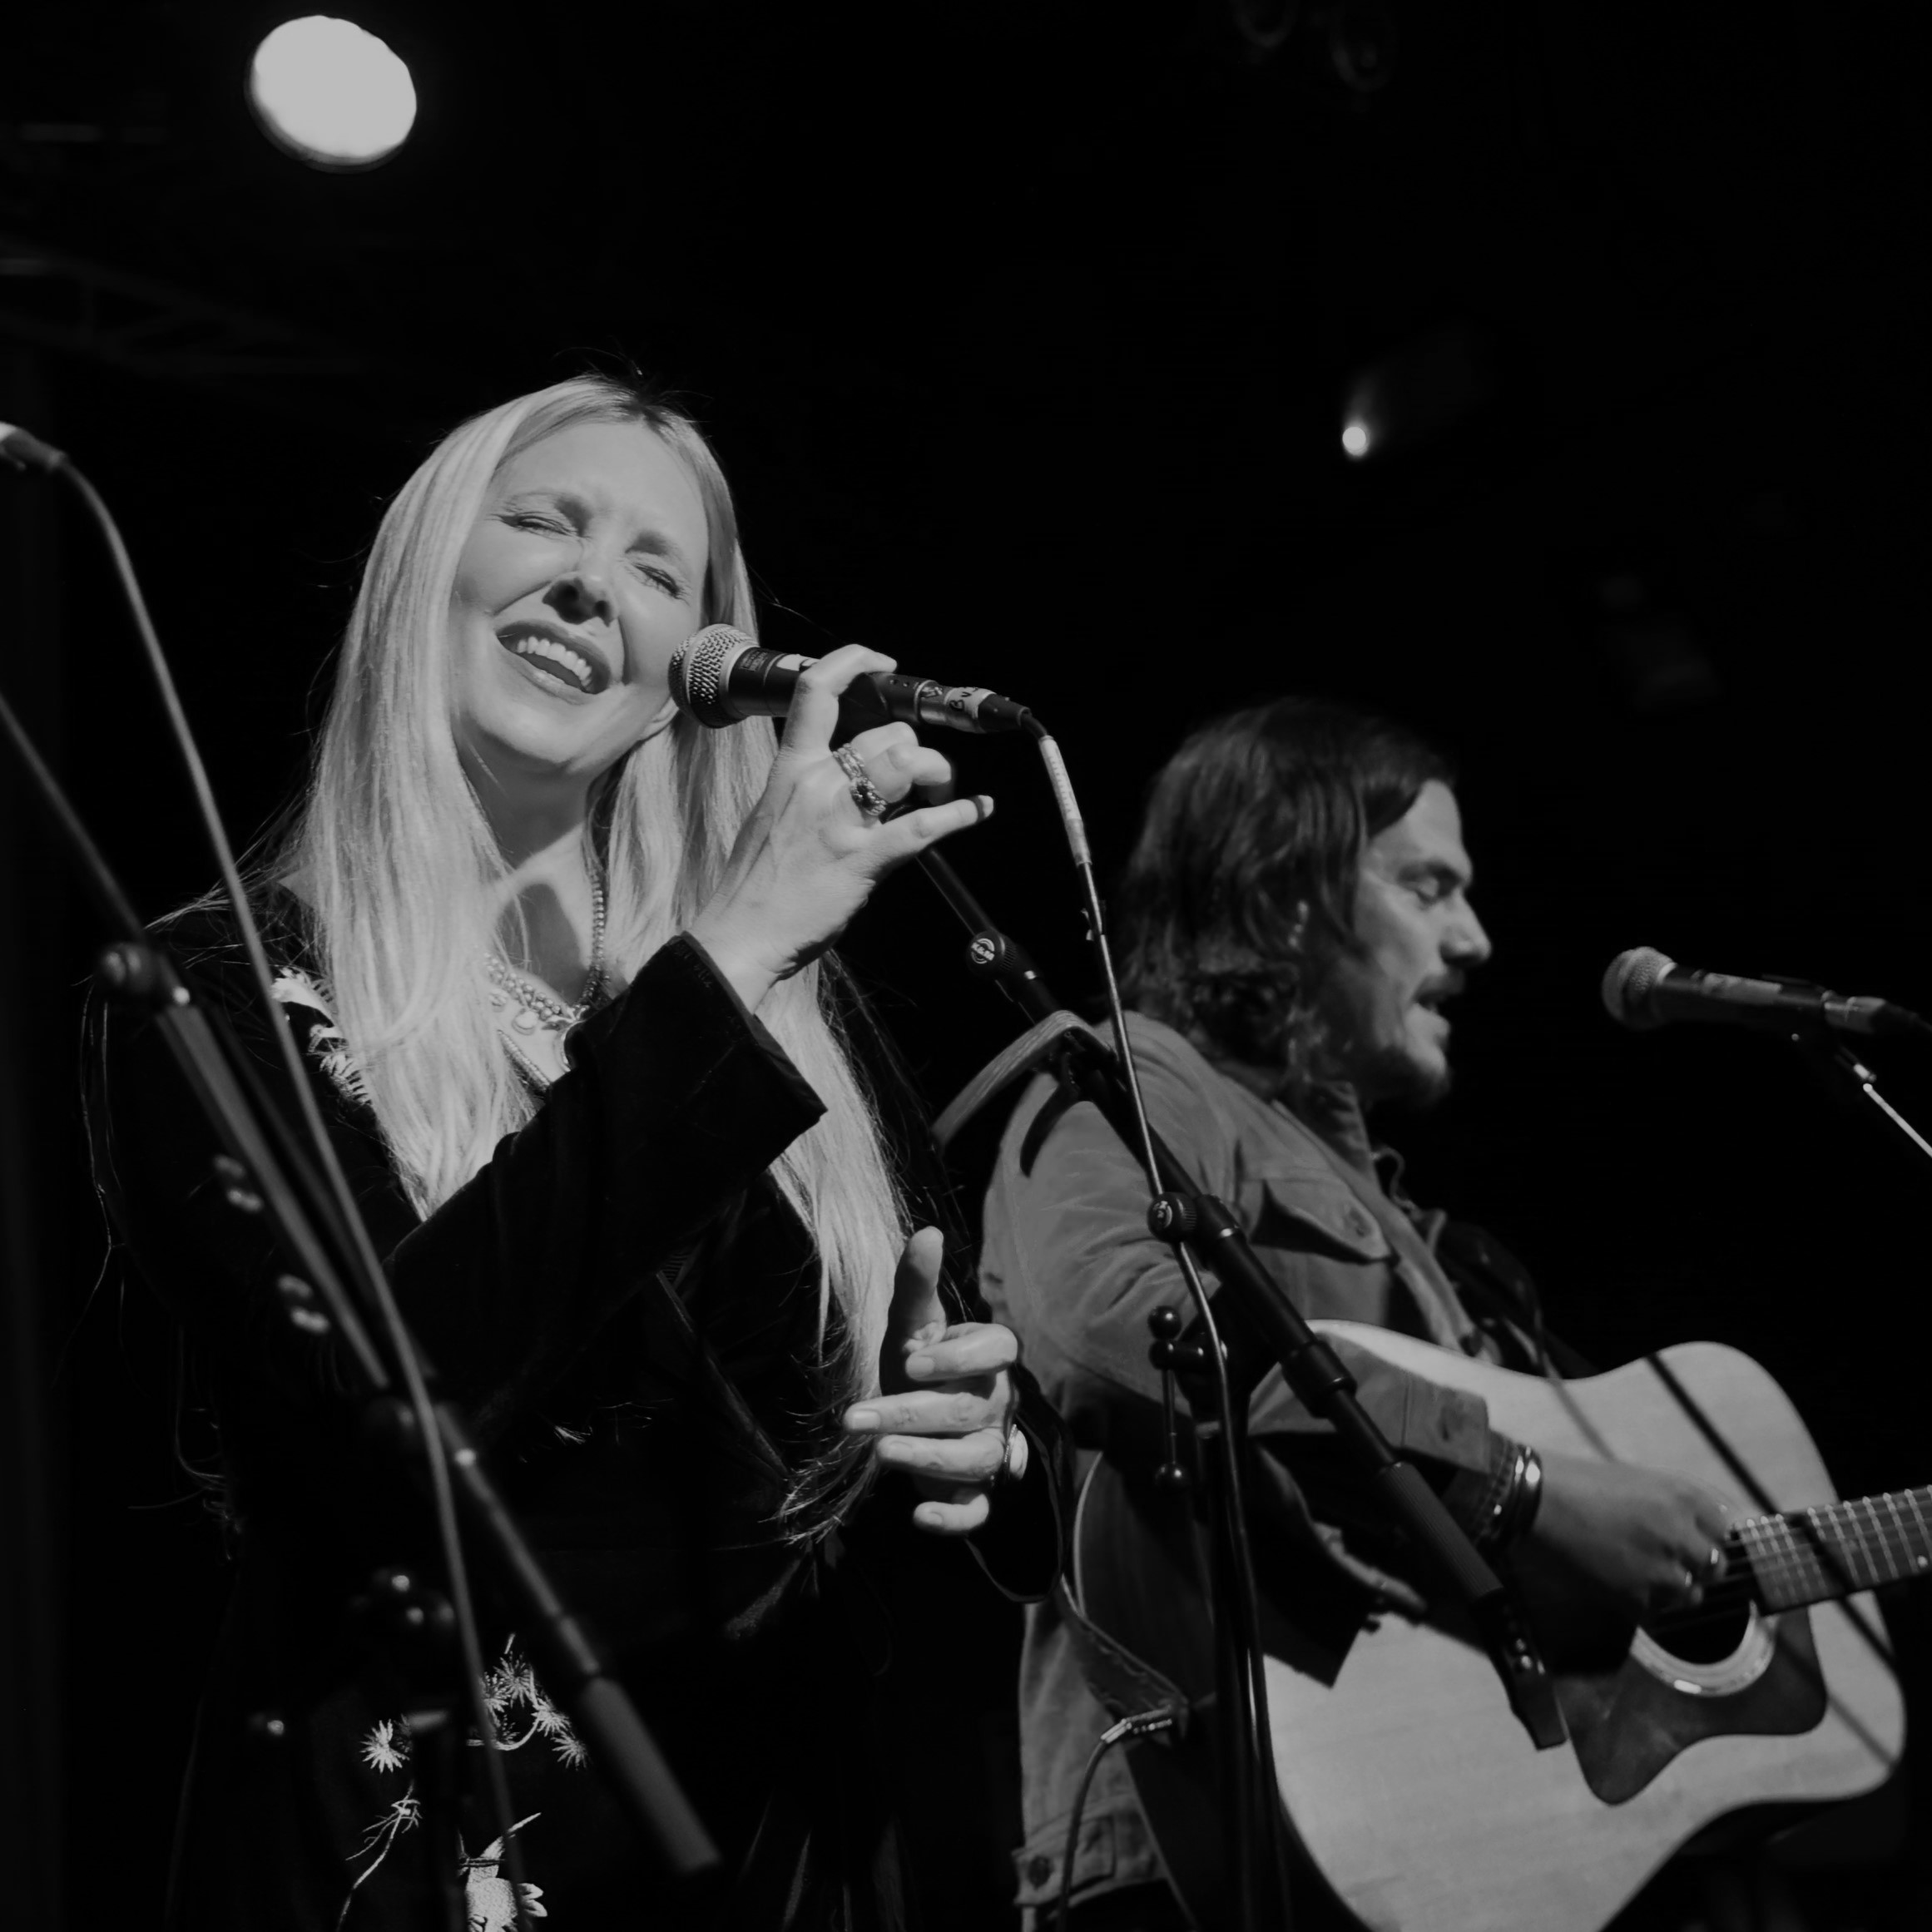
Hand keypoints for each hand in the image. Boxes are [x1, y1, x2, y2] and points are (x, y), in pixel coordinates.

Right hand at [688, 644, 992, 1010]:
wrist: (741, 932)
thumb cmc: (756, 884)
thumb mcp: (772, 815)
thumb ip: (806, 789)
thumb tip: (846, 780)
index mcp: (790, 769)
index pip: (817, 690)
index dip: (854, 662)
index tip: (881, 664)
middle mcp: (818, 784)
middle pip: (885, 733)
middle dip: (915, 749)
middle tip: (922, 777)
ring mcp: (842, 819)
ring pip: (907, 763)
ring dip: (936, 774)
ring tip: (940, 794)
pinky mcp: (864, 858)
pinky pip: (924, 826)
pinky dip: (960, 814)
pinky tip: (979, 810)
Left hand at [841, 1226, 1020, 1535]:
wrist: (921, 1419)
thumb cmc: (918, 1363)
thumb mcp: (913, 1324)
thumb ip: (917, 1282)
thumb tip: (928, 1232)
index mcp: (988, 1358)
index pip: (998, 1350)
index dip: (959, 1357)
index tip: (912, 1362)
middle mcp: (994, 1404)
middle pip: (967, 1411)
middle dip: (911, 1414)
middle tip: (857, 1420)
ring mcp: (989, 1450)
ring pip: (974, 1460)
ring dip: (927, 1461)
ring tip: (881, 1455)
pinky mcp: (976, 1492)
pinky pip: (978, 1511)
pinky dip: (953, 1519)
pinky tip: (919, 1517)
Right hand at [1527, 1451, 1733, 1619]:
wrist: (1536, 1501)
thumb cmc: (1581, 1482)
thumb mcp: (1638, 1481)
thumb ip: (1675, 1506)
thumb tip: (1698, 1531)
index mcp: (1683, 1498)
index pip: (1725, 1530)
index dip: (1707, 1537)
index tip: (1694, 1540)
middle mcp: (1681, 1535)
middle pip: (1715, 1567)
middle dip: (1695, 1565)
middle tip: (1666, 1559)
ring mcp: (1661, 1570)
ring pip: (1690, 1595)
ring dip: (1671, 1587)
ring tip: (1638, 1571)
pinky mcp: (1636, 1599)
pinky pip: (1656, 1611)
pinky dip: (1642, 1601)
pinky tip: (1618, 1580)